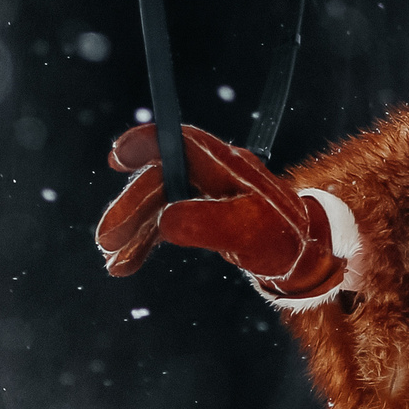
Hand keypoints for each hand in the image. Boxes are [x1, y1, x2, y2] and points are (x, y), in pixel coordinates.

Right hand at [96, 124, 345, 299]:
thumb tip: (165, 221)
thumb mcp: (248, 232)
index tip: (117, 157)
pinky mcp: (201, 213)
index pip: (181, 143)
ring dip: (133, 232)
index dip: (147, 143)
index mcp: (226, 165)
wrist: (303, 255)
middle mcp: (212, 173)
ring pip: (158, 205)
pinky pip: (164, 223)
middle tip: (106, 241)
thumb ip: (208, 223)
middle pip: (160, 180)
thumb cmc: (282, 238)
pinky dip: (144, 243)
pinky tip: (125, 265)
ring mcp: (205, 192)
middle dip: (130, 208)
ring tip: (114, 264)